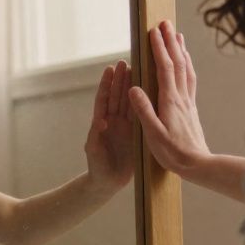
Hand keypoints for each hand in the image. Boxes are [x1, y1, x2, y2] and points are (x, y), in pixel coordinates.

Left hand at [85, 59, 135, 191]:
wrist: (108, 182)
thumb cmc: (97, 167)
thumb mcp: (93, 150)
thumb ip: (95, 135)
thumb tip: (101, 121)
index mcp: (102, 122)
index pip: (104, 99)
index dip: (107, 84)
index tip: (110, 68)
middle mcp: (114, 121)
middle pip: (118, 95)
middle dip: (122, 79)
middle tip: (127, 61)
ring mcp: (126, 126)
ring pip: (130, 102)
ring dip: (134, 86)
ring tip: (139, 69)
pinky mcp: (137, 134)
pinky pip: (142, 115)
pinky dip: (145, 103)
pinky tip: (151, 90)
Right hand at [128, 20, 211, 176]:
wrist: (198, 165)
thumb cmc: (173, 153)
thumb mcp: (153, 134)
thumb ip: (143, 111)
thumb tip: (133, 88)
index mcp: (170, 101)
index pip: (164, 68)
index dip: (159, 48)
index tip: (153, 32)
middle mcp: (181, 97)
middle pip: (177, 62)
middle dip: (170, 41)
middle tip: (165, 23)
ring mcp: (188, 101)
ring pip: (186, 69)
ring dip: (181, 50)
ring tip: (177, 35)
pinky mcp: (191, 108)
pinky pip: (190, 79)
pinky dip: (187, 65)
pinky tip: (185, 62)